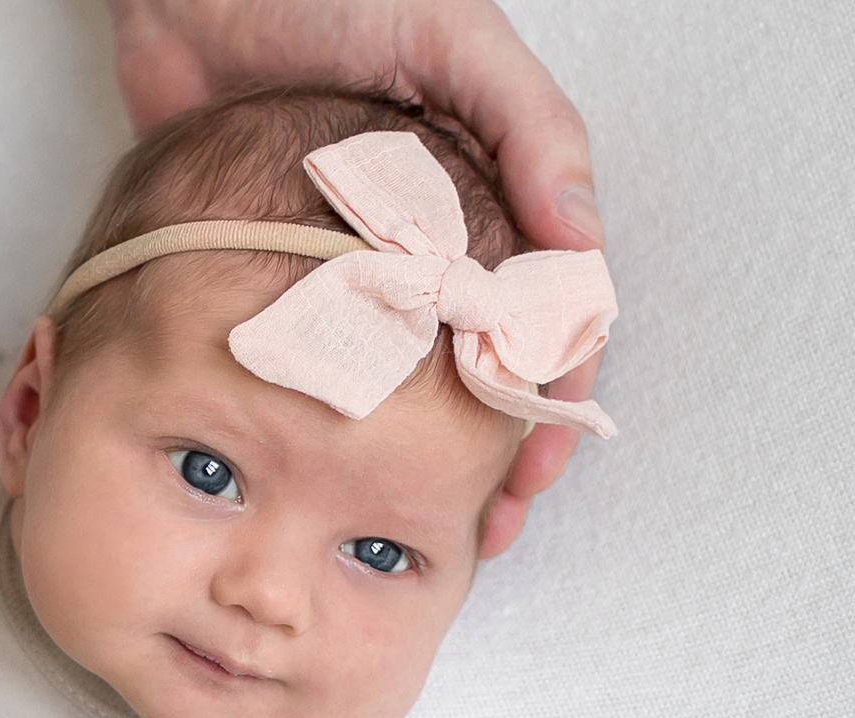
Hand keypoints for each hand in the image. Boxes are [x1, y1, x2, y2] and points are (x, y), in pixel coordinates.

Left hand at [104, 0, 601, 552]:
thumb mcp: (454, 38)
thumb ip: (530, 126)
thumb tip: (583, 240)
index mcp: (490, 194)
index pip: (546, 315)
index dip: (551, 396)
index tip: (533, 465)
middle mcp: (428, 239)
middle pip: (478, 371)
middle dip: (490, 458)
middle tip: (480, 531)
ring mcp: (349, 263)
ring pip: (398, 386)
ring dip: (416, 464)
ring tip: (412, 529)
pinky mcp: (270, 270)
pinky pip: (309, 361)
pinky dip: (325, 424)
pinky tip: (324, 482)